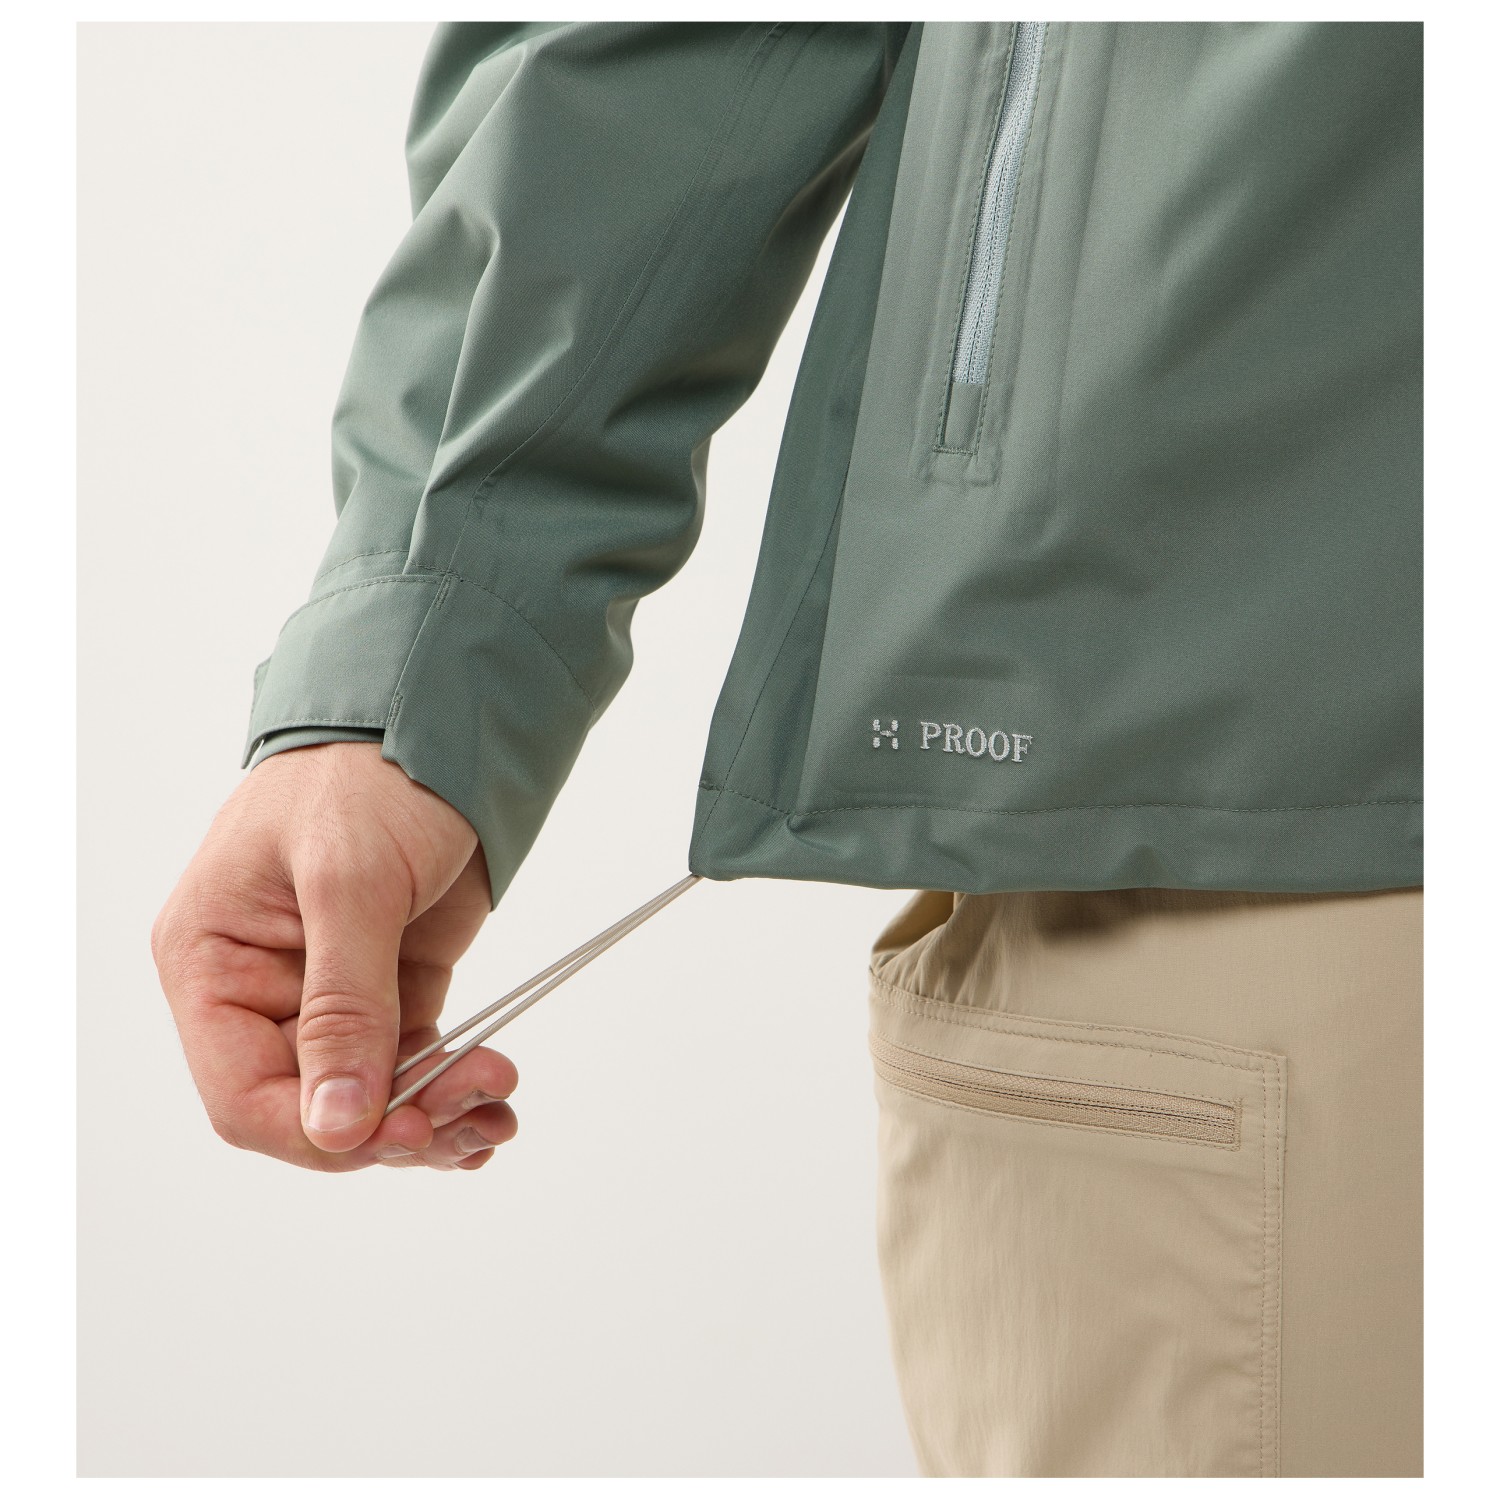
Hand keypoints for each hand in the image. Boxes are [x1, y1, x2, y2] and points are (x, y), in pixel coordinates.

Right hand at [152, 741, 517, 1170]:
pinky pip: (409, 1064)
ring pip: (368, 1098)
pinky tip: (491, 1103)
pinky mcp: (390, 985)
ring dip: (432, 1117)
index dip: (317, 1131)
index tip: (400, 1133)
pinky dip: (448, 1089)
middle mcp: (259, 989)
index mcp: (211, 961)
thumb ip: (343, 1005)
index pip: (242, 1093)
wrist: (440, 720)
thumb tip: (337, 1123)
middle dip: (394, 1124)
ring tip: (496, 1112)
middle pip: (312, 1107)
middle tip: (473, 1111)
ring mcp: (327, 992)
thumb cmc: (367, 773)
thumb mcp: (349, 881)